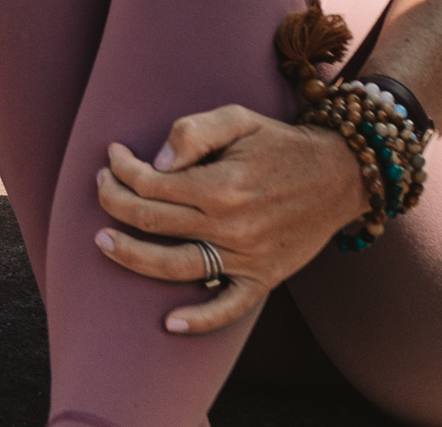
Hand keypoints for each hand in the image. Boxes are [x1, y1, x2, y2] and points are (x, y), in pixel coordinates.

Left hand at [92, 105, 374, 334]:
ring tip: (102, 242)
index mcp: (221, 186)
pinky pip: (227, 308)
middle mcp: (230, 227)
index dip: (121, 168)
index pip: (150, 183)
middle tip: (100, 187)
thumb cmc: (281, 144)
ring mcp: (245, 258)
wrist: (340, 176)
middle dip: (114, 202)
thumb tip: (156, 163)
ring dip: (131, 256)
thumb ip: (194, 132)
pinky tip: (169, 322)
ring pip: (174, 266)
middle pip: (151, 222)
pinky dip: (199, 320)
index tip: (113, 156)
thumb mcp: (239, 119)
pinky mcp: (263, 279)